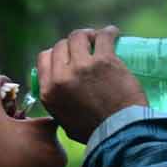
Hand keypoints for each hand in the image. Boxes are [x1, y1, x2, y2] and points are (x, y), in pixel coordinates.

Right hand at [36, 25, 147, 143]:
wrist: (121, 134)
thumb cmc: (95, 133)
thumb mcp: (65, 122)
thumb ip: (59, 106)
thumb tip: (62, 95)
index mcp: (49, 92)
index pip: (44, 58)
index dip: (55, 53)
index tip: (67, 55)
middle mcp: (62, 76)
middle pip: (61, 45)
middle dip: (72, 44)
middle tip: (85, 47)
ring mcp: (83, 66)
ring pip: (79, 36)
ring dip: (88, 35)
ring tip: (97, 38)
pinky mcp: (105, 60)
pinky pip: (103, 36)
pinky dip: (108, 32)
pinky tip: (112, 33)